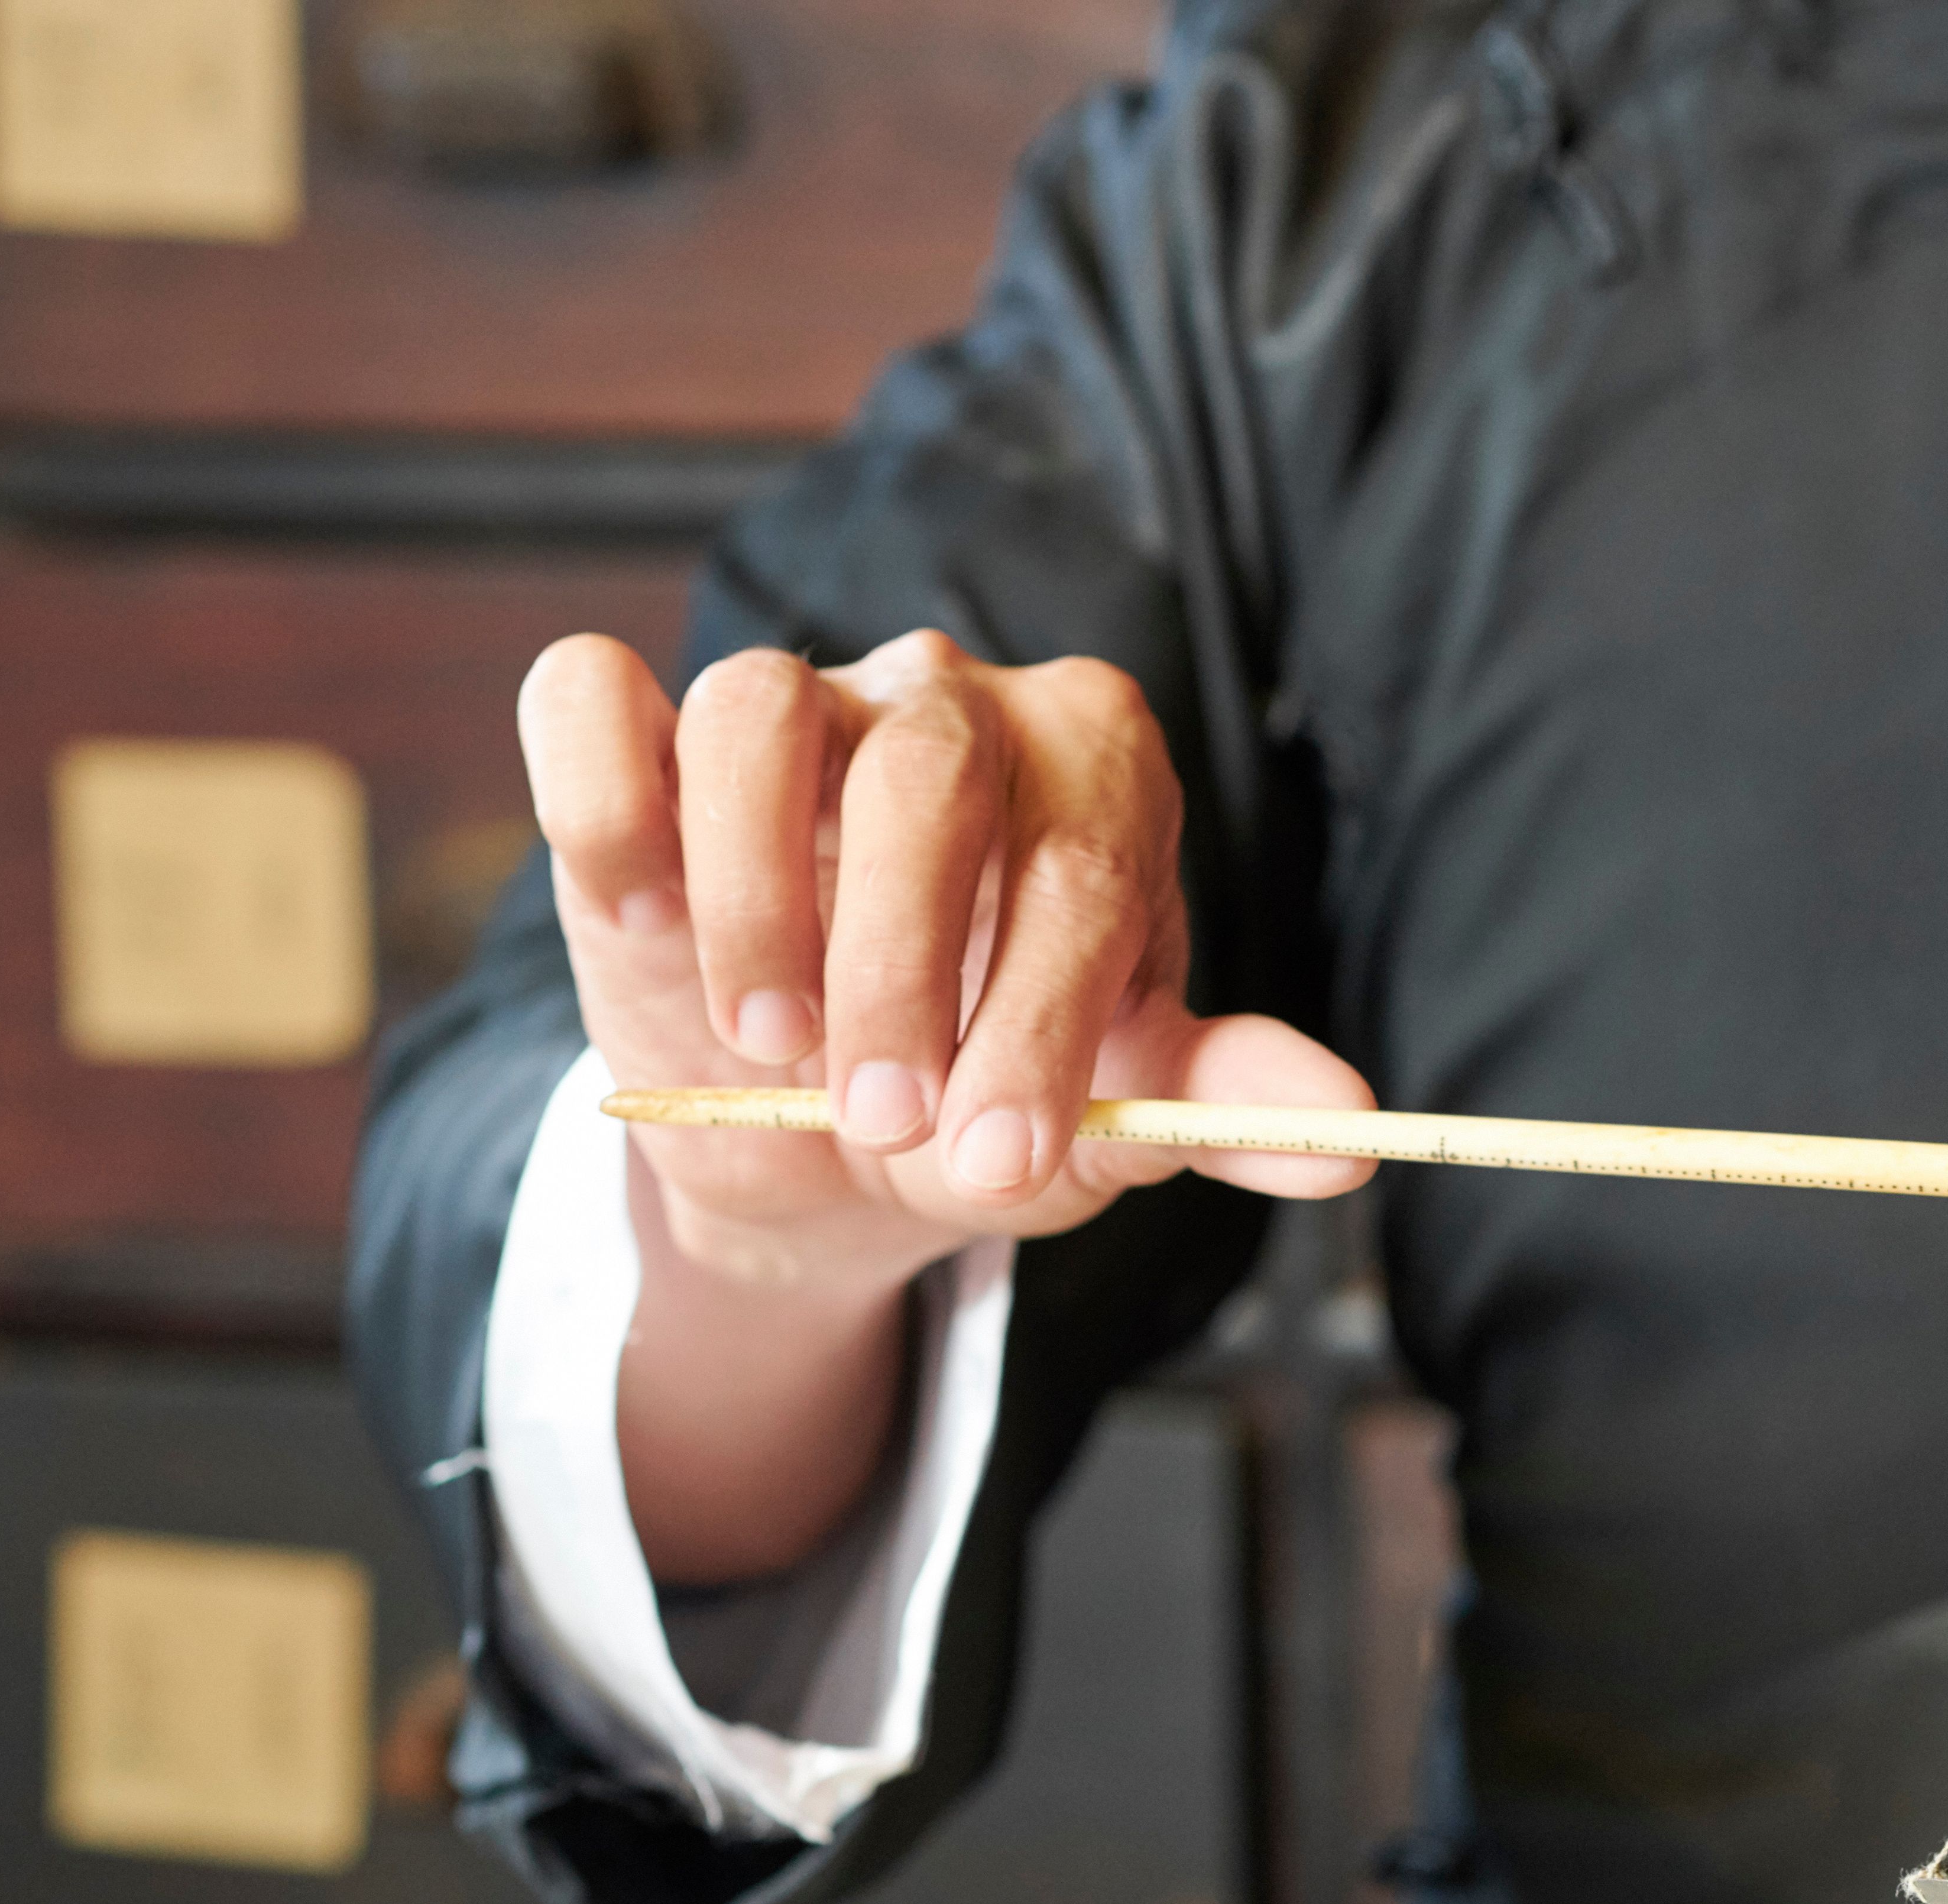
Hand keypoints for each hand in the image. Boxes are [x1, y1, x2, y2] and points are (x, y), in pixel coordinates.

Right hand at [517, 629, 1369, 1582]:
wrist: (834, 1142)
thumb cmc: (988, 1097)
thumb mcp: (1106, 1115)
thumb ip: (1219, 1108)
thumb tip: (1353, 1135)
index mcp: (1091, 767)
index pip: (1080, 854)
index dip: (1042, 1016)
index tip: (1004, 1160)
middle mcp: (949, 703)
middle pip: (928, 770)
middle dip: (904, 968)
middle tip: (882, 1117)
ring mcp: (794, 700)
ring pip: (757, 708)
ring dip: (754, 898)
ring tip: (768, 1044)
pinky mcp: (646, 733)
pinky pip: (594, 700)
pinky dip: (612, 804)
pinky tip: (648, 926)